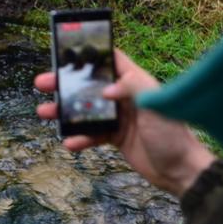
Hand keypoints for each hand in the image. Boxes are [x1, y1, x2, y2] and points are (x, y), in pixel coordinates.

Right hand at [35, 49, 214, 196]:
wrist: (180, 171)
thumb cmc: (172, 135)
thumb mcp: (156, 106)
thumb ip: (132, 89)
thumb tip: (104, 89)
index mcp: (136, 82)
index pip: (113, 60)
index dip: (92, 54)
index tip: (67, 51)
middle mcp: (124, 97)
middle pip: (90, 85)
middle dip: (65, 84)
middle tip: (42, 83)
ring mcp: (119, 117)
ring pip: (85, 109)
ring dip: (64, 112)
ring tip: (43, 113)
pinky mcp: (115, 137)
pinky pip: (92, 134)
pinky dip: (80, 138)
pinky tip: (70, 143)